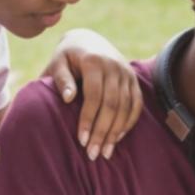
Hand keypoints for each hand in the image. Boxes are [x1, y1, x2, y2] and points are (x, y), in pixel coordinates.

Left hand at [42, 30, 142, 160]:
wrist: (87, 40)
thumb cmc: (66, 58)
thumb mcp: (58, 63)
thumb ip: (61, 79)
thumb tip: (68, 99)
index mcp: (94, 61)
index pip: (94, 95)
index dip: (88, 119)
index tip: (81, 141)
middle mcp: (114, 66)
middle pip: (112, 104)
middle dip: (102, 132)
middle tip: (93, 154)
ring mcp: (127, 73)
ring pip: (126, 107)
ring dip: (116, 132)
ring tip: (105, 153)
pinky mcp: (134, 80)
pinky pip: (136, 105)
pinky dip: (129, 123)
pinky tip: (118, 139)